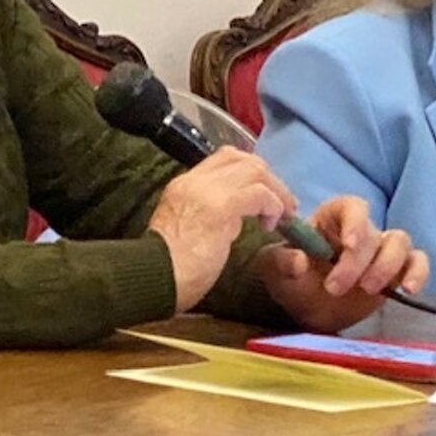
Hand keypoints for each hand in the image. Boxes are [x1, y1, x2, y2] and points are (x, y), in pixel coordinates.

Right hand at [149, 147, 295, 312]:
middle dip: (269, 179)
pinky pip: (260, 194)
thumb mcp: (183, 228)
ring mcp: (208, 190)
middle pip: (244, 159)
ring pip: (255, 171)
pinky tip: (272, 225)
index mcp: (183, 185)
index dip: (250, 171)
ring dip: (276, 192)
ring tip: (283, 216)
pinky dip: (273, 206)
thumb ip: (205, 215)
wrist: (151, 277)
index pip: (223, 158)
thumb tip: (233, 220)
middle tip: (283, 204)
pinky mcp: (222, 206)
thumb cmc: (165, 267)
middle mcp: (195, 180)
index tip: (263, 193)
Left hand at [257, 196, 427, 331]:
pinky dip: (418, 272)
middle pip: (372, 232)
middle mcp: (360, 229)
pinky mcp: (396, 271)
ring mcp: (380, 249)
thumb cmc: (292, 279)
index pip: (352, 206)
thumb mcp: (274, 270)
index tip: (349, 245)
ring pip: (399, 242)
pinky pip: (417, 262)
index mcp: (331, 217)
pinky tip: (409, 290)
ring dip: (387, 266)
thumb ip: (282, 262)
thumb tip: (299, 262)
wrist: (307, 309)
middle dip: (357, 262)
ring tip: (368, 290)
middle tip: (334, 288)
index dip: (355, 222)